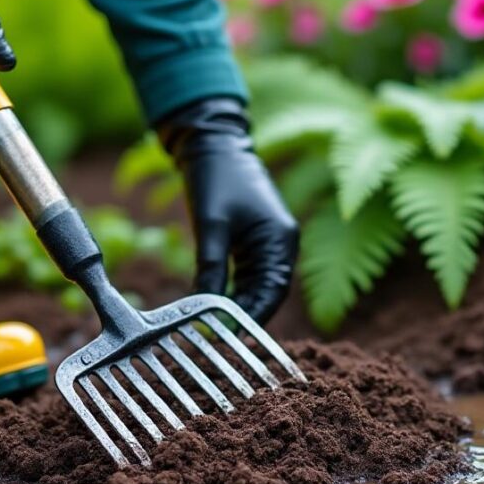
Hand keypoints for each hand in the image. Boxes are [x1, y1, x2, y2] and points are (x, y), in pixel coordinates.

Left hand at [159, 99, 298, 324]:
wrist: (214, 144)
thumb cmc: (217, 179)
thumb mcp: (211, 226)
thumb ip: (211, 268)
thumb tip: (202, 307)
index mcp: (281, 240)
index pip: (273, 291)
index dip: (252, 316)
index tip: (227, 335)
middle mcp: (282, 245)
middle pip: (268, 294)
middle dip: (244, 316)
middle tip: (216, 338)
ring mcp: (270, 244)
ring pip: (257, 288)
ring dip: (238, 306)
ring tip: (214, 328)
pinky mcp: (255, 242)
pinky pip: (248, 276)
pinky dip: (233, 292)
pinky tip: (215, 306)